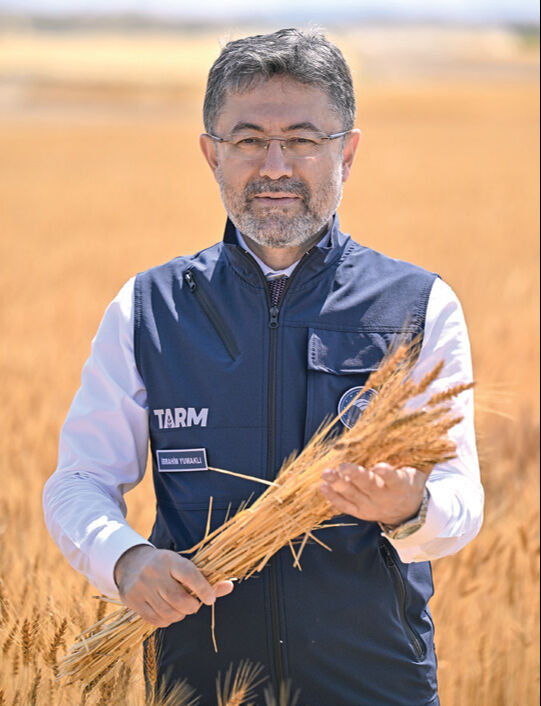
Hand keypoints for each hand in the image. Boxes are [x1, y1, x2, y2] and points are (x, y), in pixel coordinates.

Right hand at [114, 545, 233, 627]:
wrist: (131, 563)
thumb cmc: (166, 566)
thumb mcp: (183, 565)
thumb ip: (206, 579)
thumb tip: (230, 587)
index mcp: (169, 560)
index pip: (189, 575)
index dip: (203, 589)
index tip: (211, 599)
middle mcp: (153, 572)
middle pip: (179, 599)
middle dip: (192, 607)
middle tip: (194, 605)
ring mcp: (141, 587)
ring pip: (168, 613)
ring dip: (180, 615)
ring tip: (181, 608)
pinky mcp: (132, 600)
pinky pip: (156, 620)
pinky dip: (167, 620)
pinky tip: (168, 612)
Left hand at [320, 462, 426, 526]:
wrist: (407, 512)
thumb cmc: (411, 482)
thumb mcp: (420, 469)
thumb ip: (422, 452)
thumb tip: (433, 430)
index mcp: (401, 485)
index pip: (393, 478)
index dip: (386, 473)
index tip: (379, 467)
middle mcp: (384, 497)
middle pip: (368, 486)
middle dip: (355, 476)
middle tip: (343, 467)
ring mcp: (370, 506)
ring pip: (352, 495)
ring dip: (338, 484)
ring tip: (326, 474)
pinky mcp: (359, 511)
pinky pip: (344, 506)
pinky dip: (332, 497)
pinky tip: (323, 487)